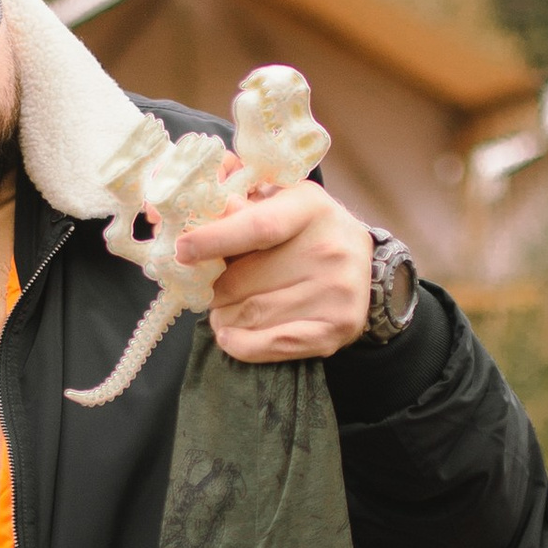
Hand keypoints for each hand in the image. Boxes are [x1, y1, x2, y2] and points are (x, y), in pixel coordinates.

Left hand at [177, 178, 374, 361]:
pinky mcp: (335, 329)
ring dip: (223, 316)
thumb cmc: (307, 230)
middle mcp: (329, 249)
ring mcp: (336, 292)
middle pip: (243, 281)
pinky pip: (271, 345)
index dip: (214, 240)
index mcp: (310, 207)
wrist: (365, 266)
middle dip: (213, 289)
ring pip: (250, 315)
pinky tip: (229, 334)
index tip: (182, 250)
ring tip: (222, 310)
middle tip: (207, 289)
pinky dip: (240, 344)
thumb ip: (241, 204)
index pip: (256, 227)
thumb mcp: (281, 203)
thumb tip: (198, 208)